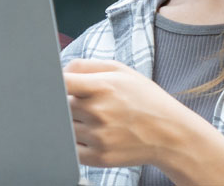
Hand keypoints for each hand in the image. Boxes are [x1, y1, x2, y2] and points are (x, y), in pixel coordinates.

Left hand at [63, 58, 212, 167]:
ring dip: (72, 123)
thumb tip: (58, 70)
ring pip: (64, 127)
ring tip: (96, 120)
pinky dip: (76, 142)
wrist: (172, 134)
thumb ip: (85, 66)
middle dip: (68, 103)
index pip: (60, 82)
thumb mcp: (121, 71)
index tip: (51, 83)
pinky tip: (94, 135)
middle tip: (88, 104)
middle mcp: (98, 112)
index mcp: (103, 87)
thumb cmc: (144, 99)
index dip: (51, 82)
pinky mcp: (99, 157)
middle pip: (60, 105)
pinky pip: (70, 148)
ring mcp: (98, 137)